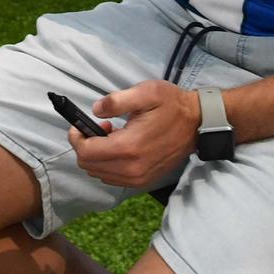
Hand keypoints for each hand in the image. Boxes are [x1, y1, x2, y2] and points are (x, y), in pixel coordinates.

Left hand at [69, 80, 200, 189]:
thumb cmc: (172, 105)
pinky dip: (108, 165)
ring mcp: (139, 178)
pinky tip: (120, 148)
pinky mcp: (144, 181)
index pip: (86, 153)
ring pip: (99, 174)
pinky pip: (113, 178)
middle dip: (86, 146)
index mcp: (128, 147)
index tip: (80, 125)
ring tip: (112, 136)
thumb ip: (117, 100)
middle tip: (100, 128)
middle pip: (89, 166)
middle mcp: (132, 168)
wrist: (197, 124)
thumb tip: (95, 110)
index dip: (76, 138)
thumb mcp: (146, 92)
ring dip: (97, 156)